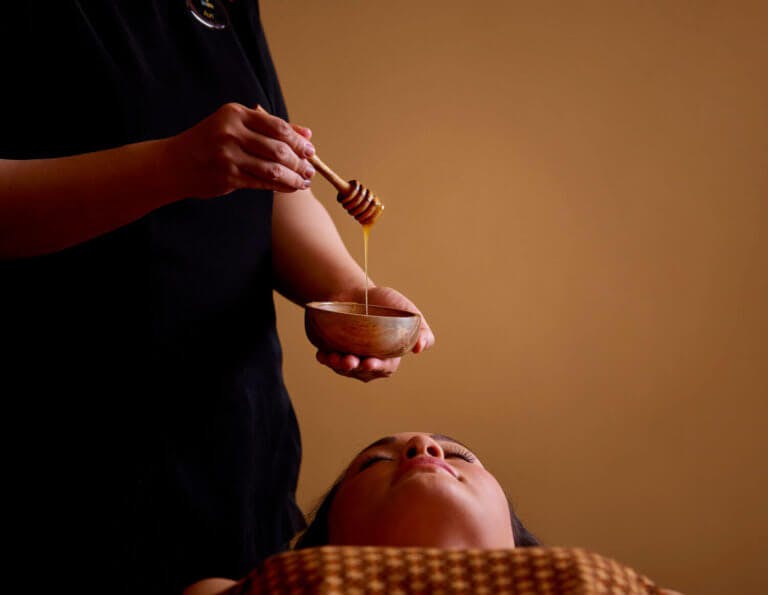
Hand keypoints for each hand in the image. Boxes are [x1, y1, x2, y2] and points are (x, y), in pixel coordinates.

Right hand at [165, 103, 315, 198]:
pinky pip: (262, 182)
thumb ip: (270, 128)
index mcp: (236, 114)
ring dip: (293, 177)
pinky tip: (290, 187)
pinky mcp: (228, 176)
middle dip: (299, 161)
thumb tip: (307, 134)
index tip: (311, 150)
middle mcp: (231, 132)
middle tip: (311, 169)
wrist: (175, 163)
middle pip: (278, 148)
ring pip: (272, 169)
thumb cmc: (210, 142)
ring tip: (304, 181)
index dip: (298, 140)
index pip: (277, 126)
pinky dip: (281, 186)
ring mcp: (228, 155)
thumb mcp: (236, 126)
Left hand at [315, 286, 434, 381]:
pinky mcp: (334, 351)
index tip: (370, 362)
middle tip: (350, 361)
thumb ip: (421, 330)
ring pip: (344, 369)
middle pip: (362, 372)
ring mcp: (350, 358)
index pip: (385, 367)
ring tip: (335, 358)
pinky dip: (325, 358)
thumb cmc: (386, 304)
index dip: (378, 367)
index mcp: (389, 356)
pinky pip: (328, 359)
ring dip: (339, 366)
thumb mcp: (408, 312)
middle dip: (355, 368)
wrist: (359, 293)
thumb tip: (420, 347)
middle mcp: (369, 361)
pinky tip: (323, 354)